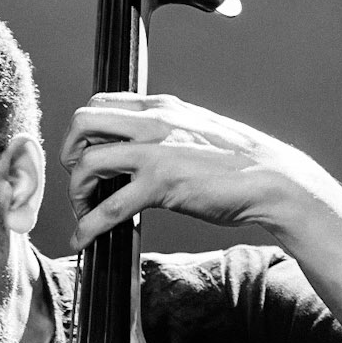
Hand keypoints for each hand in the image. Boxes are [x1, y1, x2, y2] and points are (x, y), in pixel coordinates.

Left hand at [60, 93, 307, 247]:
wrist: (272, 180)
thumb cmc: (240, 163)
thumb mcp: (197, 131)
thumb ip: (166, 132)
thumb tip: (141, 148)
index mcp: (162, 106)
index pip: (101, 103)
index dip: (84, 132)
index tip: (86, 155)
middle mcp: (153, 121)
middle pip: (82, 122)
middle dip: (69, 153)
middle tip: (80, 180)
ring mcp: (155, 151)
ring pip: (87, 161)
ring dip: (77, 191)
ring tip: (85, 211)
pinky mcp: (160, 184)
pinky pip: (108, 207)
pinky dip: (87, 226)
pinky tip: (83, 239)